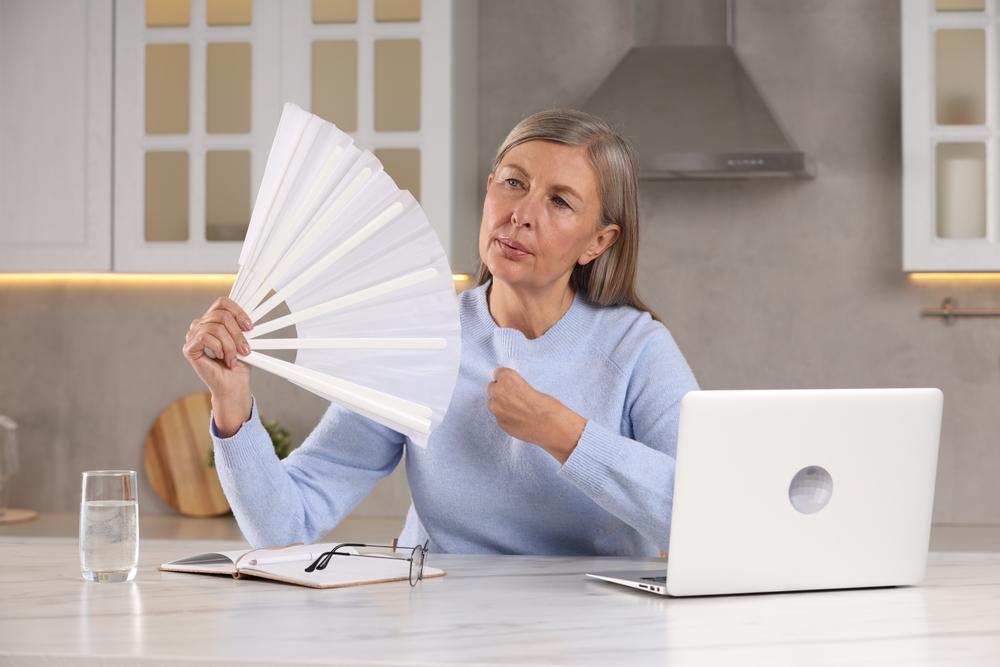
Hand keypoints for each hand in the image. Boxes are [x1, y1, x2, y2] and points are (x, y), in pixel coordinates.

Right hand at [182, 297, 253, 436]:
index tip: (250, 326)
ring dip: (230, 345)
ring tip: (234, 358)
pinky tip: (221, 357)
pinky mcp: (189, 348)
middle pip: (221, 315)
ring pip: (216, 328)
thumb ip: (242, 326)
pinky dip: (218, 348)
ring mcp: (193, 335)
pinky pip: (205, 338)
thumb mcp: (244, 340)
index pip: (222, 303)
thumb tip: (249, 317)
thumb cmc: (238, 363)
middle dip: (237, 334)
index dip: (238, 312)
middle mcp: (200, 324)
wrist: (233, 384)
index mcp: (213, 319)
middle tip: (245, 349)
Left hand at [486, 367, 586, 463]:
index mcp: (507, 377)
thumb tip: (506, 391)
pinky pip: (499, 417)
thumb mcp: (529, 386)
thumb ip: (514, 387)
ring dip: (500, 405)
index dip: (507, 380)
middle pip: (492, 388)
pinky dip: (506, 417)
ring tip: (517, 410)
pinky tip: (519, 420)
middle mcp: (498, 391)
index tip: (513, 385)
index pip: (497, 373)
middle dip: (501, 392)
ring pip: (492, 404)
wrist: (552, 426)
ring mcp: (497, 409)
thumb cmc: (547, 405)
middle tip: (516, 398)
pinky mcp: (499, 423)